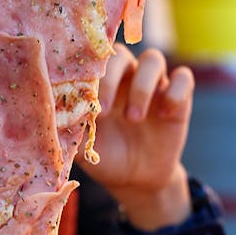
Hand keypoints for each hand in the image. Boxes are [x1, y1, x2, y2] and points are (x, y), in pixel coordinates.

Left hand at [80, 45, 194, 228]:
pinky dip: (176, 92)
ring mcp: (153, 84)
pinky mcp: (178, 97)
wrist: (135, 179)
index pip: (94, 59)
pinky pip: (184, 78)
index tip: (83, 102)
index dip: (88, 74)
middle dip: (111, 81)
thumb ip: (70, 130)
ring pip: (153, 60)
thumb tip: (51, 119)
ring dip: (142, 87)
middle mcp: (126, 77)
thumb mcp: (83, 149)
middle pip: (121, 55)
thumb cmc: (105, 156)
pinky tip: (165, 114)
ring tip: (133, 119)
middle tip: (104, 112)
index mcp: (100, 83)